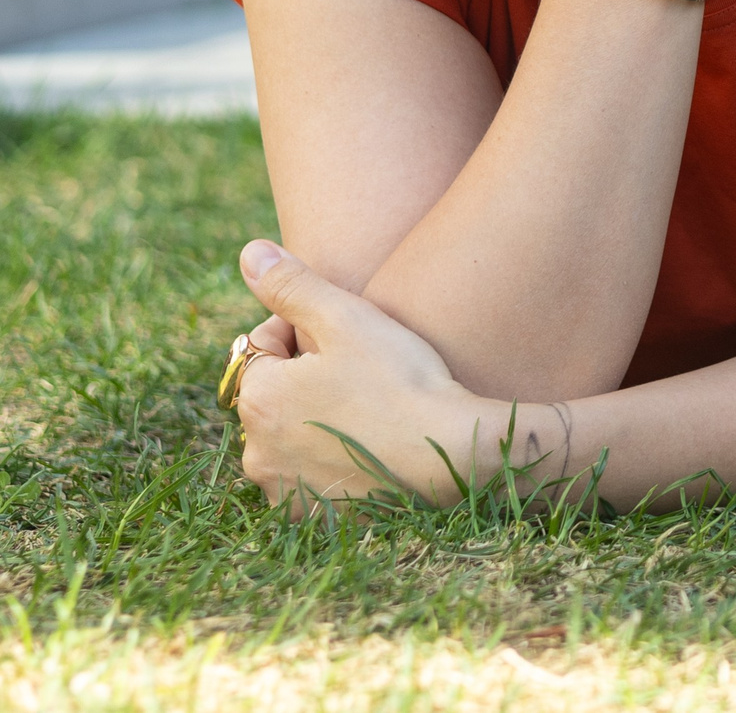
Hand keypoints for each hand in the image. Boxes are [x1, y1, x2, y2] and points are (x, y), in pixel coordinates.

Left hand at [230, 240, 546, 516]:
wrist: (452, 455)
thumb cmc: (402, 381)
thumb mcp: (347, 319)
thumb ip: (293, 285)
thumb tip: (248, 252)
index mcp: (257, 397)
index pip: (266, 345)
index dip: (310, 332)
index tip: (354, 339)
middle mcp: (255, 451)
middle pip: (276, 394)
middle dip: (308, 379)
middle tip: (366, 373)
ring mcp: (282, 491)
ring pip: (291, 437)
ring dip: (317, 421)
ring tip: (371, 410)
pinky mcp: (311, 518)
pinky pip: (310, 479)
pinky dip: (331, 462)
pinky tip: (370, 448)